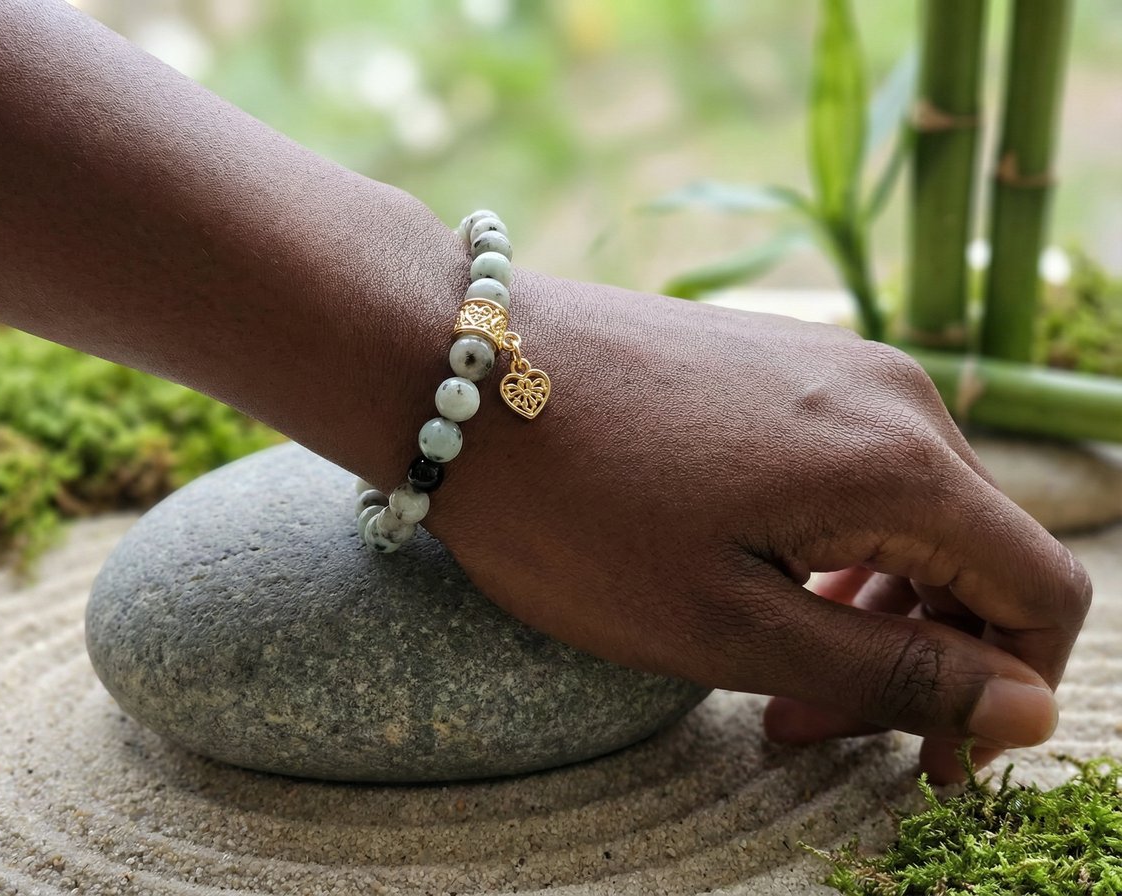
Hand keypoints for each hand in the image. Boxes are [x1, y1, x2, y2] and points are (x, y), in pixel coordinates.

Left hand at [426, 273, 1090, 782]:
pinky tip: (749, 579)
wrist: (454, 366)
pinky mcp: (779, 360)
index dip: (1006, 691)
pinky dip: (828, 545)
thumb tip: (1029, 705)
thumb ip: (891, 669)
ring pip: (910, 513)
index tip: (926, 756)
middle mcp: (891, 393)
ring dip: (867, 607)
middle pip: (976, 554)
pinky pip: (851, 467)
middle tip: (807, 723)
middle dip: (920, 657)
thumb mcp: (728, 625)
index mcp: (900, 460)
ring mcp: (833, 363)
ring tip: (770, 669)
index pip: (1042, 590)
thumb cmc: (572, 508)